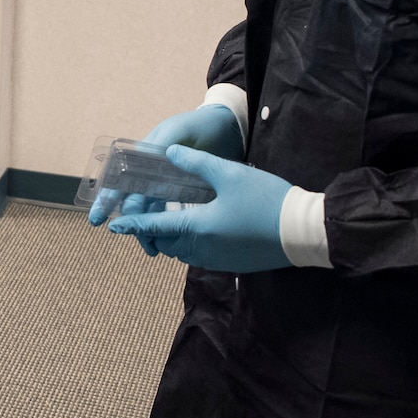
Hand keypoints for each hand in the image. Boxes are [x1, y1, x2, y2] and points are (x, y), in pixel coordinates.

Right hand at [87, 104, 244, 226]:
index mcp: (142, 157)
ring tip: (152, 248)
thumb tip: (151, 158)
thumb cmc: (199, 125)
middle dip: (129, 221)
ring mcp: (167, 185)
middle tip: (131, 237)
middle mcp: (151, 173)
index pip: (119, 180)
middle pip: (133, 201)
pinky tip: (169, 240)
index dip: (107, 199)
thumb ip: (165, 142)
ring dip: (148, 229)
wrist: (227, 128)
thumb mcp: (179, 129)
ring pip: (151, 211)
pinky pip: (171, 214)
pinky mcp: (185, 194)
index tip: (98, 218)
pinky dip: (168, 227)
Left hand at [106, 145, 292, 272]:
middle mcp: (202, 249)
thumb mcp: (230, 174)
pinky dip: (190, 243)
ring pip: (182, 251)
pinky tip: (200, 227)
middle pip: (165, 243)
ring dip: (172, 237)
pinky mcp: (231, 264)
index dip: (133, 224)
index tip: (114, 225)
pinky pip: (199, 255)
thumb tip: (171, 153)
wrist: (304, 232)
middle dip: (152, 231)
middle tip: (147, 216)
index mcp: (197, 228)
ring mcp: (217, 260)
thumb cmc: (267, 200)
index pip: (154, 227)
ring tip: (171, 219)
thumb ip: (196, 163)